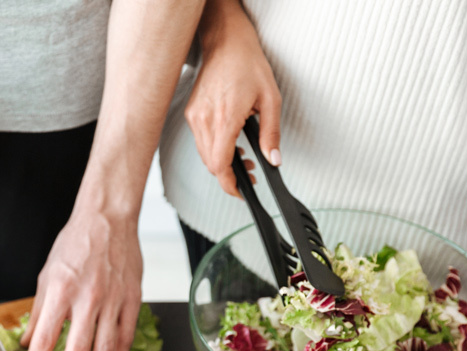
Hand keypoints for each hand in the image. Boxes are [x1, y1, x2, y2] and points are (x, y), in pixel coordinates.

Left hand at [19, 206, 142, 350]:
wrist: (107, 220)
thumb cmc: (75, 244)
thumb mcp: (46, 275)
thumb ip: (39, 312)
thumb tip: (28, 342)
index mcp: (61, 291)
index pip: (46, 339)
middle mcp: (88, 298)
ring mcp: (114, 301)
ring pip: (106, 350)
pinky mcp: (132, 301)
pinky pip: (126, 337)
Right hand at [185, 3, 281, 195]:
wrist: (227, 43)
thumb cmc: (248, 65)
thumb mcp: (271, 99)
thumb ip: (272, 134)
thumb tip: (274, 159)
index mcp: (225, 118)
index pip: (220, 164)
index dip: (230, 184)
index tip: (241, 191)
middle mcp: (204, 119)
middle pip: (211, 164)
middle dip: (230, 175)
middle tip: (250, 173)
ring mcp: (195, 116)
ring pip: (204, 155)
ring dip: (222, 163)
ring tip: (243, 157)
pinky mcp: (192, 113)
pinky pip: (200, 141)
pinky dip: (214, 149)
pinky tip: (230, 142)